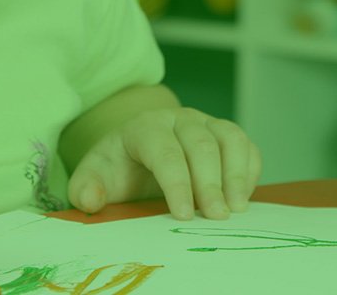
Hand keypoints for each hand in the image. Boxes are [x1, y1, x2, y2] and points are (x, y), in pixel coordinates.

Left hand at [66, 107, 260, 220]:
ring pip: (230, 138)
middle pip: (202, 145)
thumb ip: (86, 188)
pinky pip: (246, 145)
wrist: (137, 150)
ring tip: (236, 208)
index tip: (182, 215)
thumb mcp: (95, 176)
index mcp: (144, 127)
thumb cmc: (119, 168)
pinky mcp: (225, 134)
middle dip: (210, 183)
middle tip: (216, 217)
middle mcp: (179, 119)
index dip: (176, 183)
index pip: (165, 151)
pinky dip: (250, 169)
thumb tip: (91, 200)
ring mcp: (206, 123)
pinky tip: (243, 197)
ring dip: (237, 174)